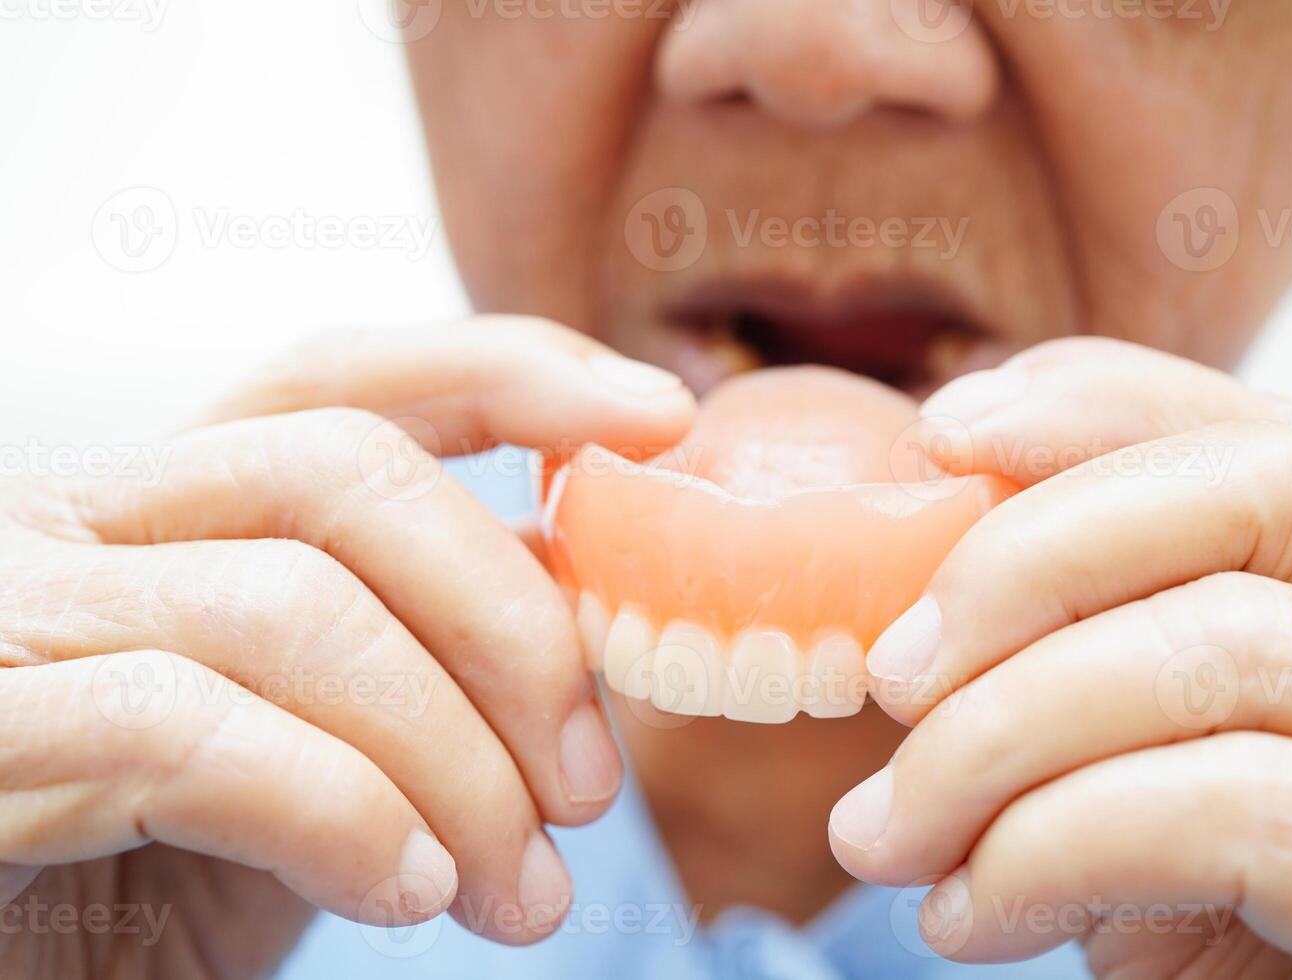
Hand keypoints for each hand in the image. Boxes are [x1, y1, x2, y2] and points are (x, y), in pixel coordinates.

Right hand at [0, 318, 693, 977]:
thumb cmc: (163, 873)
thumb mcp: (326, 739)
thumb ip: (421, 642)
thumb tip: (578, 580)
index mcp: (171, 504)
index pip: (344, 379)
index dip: (512, 373)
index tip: (664, 420)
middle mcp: (75, 521)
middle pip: (346, 472)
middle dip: (511, 628)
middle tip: (588, 789)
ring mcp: (11, 615)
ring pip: (294, 606)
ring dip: (454, 762)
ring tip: (518, 892)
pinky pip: (189, 730)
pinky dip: (341, 813)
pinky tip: (407, 893)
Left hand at [829, 338, 1291, 977]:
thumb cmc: (1182, 941)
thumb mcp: (1111, 775)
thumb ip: (1063, 663)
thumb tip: (909, 593)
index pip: (1267, 434)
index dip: (1099, 403)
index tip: (940, 435)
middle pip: (1263, 489)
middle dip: (1029, 558)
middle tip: (891, 674)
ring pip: (1231, 644)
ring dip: (999, 739)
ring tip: (891, 836)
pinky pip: (1241, 807)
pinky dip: (1054, 846)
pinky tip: (973, 917)